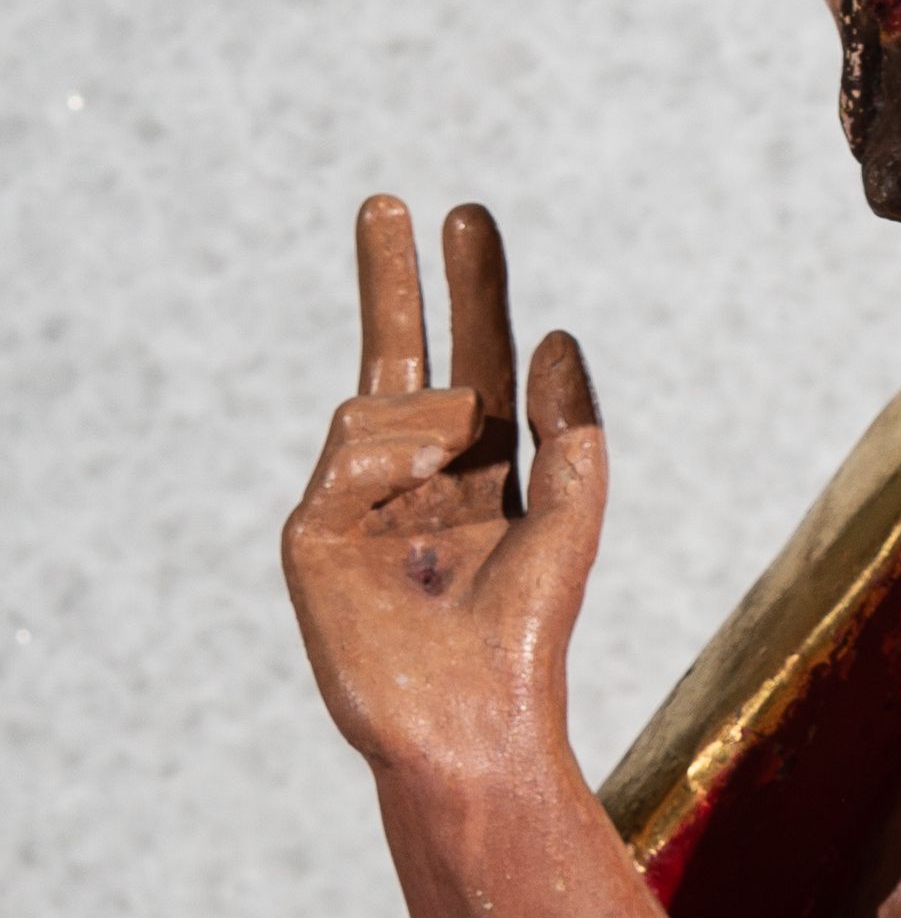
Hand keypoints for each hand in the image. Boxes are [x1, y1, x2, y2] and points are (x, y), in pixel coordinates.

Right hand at [282, 197, 604, 787]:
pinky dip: (392, 453)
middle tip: (390, 202)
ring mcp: (356, 504)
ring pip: (382, 396)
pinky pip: (351, 442)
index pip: (472, 362)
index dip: (471, 291)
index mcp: (478, 480)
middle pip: (402, 354)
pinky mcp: (313, 531)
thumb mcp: (570, 517)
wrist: (470, 715)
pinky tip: (414, 498)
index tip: (464, 218)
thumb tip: (554, 335)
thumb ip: (568, 426)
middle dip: (396, 279)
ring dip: (431, 414)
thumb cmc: (526, 635)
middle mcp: (414, 484)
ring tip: (455, 464)